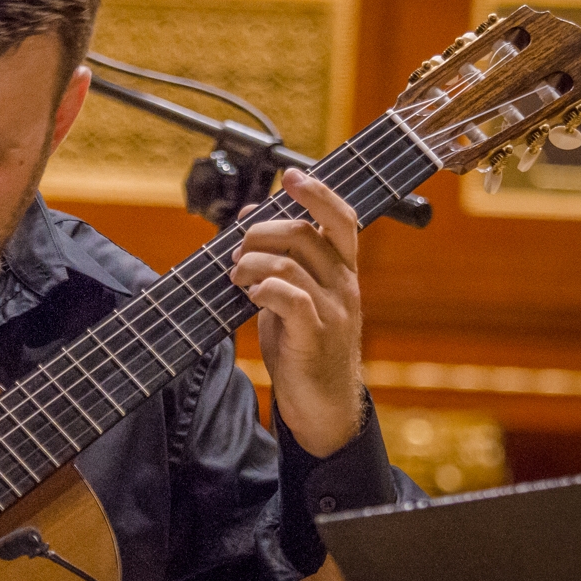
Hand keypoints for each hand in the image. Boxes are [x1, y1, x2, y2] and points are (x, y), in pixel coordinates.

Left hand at [230, 168, 363, 457]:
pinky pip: (290, 297)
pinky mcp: (316, 335)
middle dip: (262, 232)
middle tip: (237, 249)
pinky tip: (250, 296)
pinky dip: (263, 289)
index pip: (342, 218)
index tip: (290, 174)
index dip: (318, 192)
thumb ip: (278, 259)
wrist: (324, 406)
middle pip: (306, 233)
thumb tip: (250, 216)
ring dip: (252, 262)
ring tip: (236, 276)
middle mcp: (344, 285)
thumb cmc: (305, 347)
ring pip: (291, 263)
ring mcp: (334, 311)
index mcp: (343, 271)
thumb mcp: (293, 296)